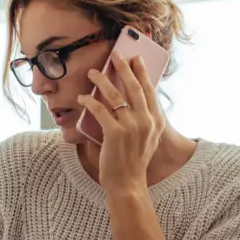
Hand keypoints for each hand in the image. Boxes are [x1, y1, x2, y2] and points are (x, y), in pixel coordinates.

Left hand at [78, 51, 164, 192]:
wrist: (127, 184)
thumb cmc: (133, 162)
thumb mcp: (147, 139)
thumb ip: (144, 121)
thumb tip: (130, 100)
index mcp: (156, 122)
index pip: (149, 91)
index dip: (141, 73)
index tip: (135, 58)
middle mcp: (146, 122)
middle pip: (133, 87)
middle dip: (123, 68)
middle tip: (115, 55)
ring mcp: (131, 127)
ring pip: (114, 96)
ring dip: (102, 80)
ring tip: (92, 72)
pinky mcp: (115, 134)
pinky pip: (100, 110)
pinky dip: (89, 101)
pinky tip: (82, 98)